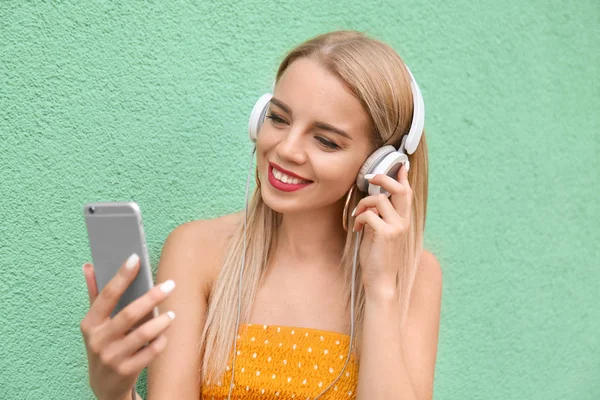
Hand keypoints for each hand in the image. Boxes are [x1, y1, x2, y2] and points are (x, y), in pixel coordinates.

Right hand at [80, 254, 175, 399]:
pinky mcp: (126, 372)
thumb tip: (89, 265)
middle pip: (129, 314)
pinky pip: (150, 353)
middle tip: (170, 285)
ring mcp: (112, 357)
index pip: (107, 295)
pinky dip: (160, 341)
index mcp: (90, 323)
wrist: (103, 385)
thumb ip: (95, 294)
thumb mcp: (95, 322)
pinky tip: (165, 335)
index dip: (122, 275)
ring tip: (172, 313)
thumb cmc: (103, 343)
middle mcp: (98, 340)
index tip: (136, 257)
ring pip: (143, 334)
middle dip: (152, 297)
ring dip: (161, 321)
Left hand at [351, 163, 412, 295]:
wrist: (380, 280)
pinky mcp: (386, 233)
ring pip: (379, 200)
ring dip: (363, 205)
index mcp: (403, 221)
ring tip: (357, 216)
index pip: (407, 194)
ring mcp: (397, 227)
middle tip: (372, 176)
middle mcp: (404, 222)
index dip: (404, 178)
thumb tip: (371, 202)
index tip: (400, 166)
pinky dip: (358, 219)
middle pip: (401, 190)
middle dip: (385, 178)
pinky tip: (356, 229)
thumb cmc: (377, 258)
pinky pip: (368, 214)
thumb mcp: (378, 232)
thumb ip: (379, 217)